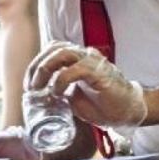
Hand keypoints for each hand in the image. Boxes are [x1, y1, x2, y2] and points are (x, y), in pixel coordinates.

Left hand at [27, 41, 147, 131]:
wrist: (128, 110)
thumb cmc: (104, 104)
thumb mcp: (74, 97)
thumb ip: (60, 91)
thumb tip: (40, 96)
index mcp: (79, 60)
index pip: (53, 50)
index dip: (37, 64)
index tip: (29, 85)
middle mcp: (86, 56)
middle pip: (54, 49)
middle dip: (37, 67)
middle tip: (31, 87)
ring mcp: (94, 62)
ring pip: (63, 53)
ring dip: (45, 70)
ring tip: (40, 88)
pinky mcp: (100, 73)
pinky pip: (76, 70)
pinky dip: (61, 80)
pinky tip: (57, 92)